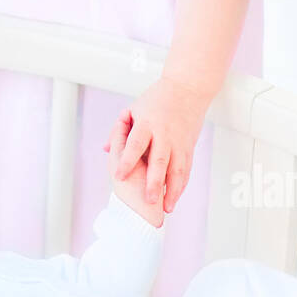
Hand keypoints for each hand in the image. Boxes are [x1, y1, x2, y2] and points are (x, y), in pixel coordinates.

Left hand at [102, 75, 209, 211]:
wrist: (187, 88)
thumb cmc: (157, 98)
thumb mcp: (135, 109)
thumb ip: (120, 131)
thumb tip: (106, 149)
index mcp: (147, 123)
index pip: (135, 145)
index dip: (127, 160)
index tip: (119, 177)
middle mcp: (164, 134)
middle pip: (159, 161)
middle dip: (155, 182)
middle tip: (149, 201)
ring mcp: (179, 142)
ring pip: (177, 169)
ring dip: (173, 190)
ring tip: (167, 207)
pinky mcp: (189, 147)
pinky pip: (186, 169)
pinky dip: (181, 185)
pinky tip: (175, 197)